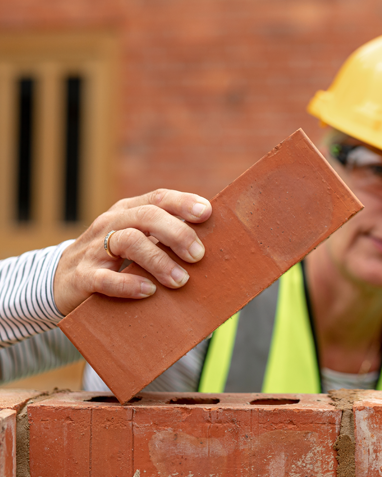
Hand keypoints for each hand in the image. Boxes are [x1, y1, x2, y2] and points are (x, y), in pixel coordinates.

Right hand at [54, 189, 211, 314]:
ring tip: (181, 280)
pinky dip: (129, 284)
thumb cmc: (114, 260)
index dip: (183, 202)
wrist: (61, 282)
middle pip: (147, 216)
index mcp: (129, 211)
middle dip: (177, 234)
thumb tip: (213, 245)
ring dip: (159, 260)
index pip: (158, 198)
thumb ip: (166, 238)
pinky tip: (149, 291)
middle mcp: (112, 224)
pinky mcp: (83, 277)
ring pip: (129, 242)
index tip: (207, 213)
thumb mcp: (138, 240)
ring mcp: (95, 249)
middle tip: (198, 256)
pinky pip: (105, 278)